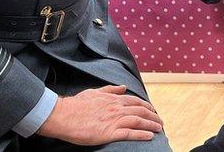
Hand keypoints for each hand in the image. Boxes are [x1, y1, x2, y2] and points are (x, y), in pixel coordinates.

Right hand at [36, 85, 162, 144]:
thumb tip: (122, 87)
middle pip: (141, 111)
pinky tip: (149, 136)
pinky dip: (141, 134)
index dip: (147, 106)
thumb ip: (109, 89)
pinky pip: (129, 133)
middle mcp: (116, 108)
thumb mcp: (94, 92)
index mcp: (113, 99)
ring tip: (159, 129)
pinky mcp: (109, 133)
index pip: (135, 101)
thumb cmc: (76, 105)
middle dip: (153, 116)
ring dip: (151, 125)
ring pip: (138, 121)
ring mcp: (113, 120)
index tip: (152, 111)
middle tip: (160, 122)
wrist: (63, 115)